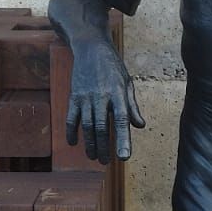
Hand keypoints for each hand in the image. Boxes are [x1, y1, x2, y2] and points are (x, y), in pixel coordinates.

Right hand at [65, 39, 145, 162]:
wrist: (90, 48)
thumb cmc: (113, 67)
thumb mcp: (127, 83)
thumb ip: (132, 106)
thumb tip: (140, 126)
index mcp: (118, 93)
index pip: (121, 120)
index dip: (123, 140)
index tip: (124, 157)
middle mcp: (101, 96)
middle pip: (102, 128)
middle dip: (104, 147)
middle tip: (106, 162)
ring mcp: (86, 97)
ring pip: (87, 126)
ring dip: (90, 144)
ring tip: (93, 157)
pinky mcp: (74, 96)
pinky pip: (71, 118)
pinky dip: (72, 132)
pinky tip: (74, 143)